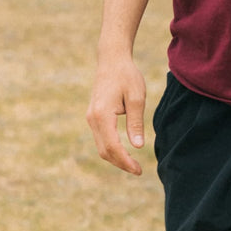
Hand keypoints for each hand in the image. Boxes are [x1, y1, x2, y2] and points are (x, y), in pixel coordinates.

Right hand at [86, 53, 147, 175]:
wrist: (112, 60)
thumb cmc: (126, 76)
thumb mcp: (136, 98)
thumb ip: (136, 123)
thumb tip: (138, 146)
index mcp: (102, 114)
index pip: (113, 146)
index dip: (125, 161)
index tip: (138, 170)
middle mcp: (92, 118)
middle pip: (104, 151)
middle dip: (121, 163)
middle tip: (138, 171)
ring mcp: (91, 118)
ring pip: (101, 146)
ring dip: (116, 158)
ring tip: (133, 164)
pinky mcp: (93, 116)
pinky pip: (101, 139)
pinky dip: (112, 149)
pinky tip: (125, 152)